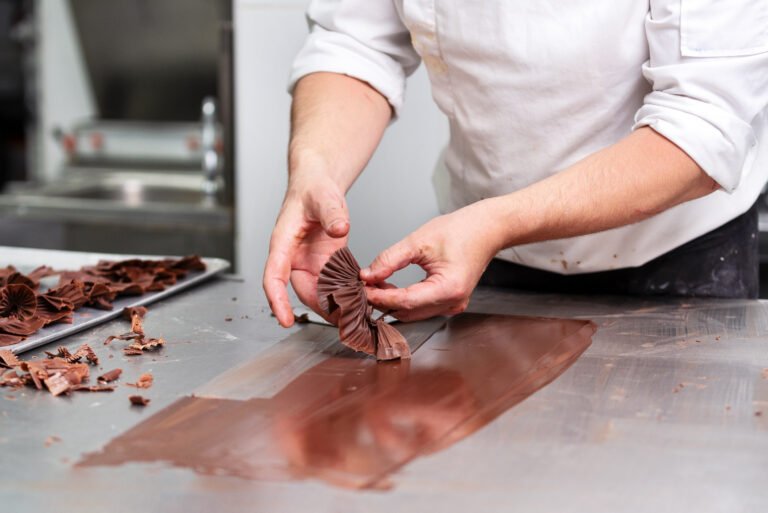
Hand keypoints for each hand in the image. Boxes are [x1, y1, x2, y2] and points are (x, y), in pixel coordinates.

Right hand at [263, 180, 349, 326]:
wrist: (319, 188)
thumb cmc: (313, 190)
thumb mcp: (323, 198)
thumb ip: (331, 213)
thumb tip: (339, 228)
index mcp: (283, 244)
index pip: (273, 277)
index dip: (277, 300)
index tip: (284, 320)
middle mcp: (293, 259)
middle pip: (302, 292)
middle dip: (320, 310)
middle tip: (342, 321)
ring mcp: (310, 265)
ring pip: (319, 294)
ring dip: (335, 306)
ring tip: (355, 317)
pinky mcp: (325, 266)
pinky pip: (333, 286)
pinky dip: (346, 296)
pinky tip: (362, 303)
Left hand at [361, 201, 503, 320]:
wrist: (487, 228)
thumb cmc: (461, 230)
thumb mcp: (419, 241)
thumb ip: (390, 259)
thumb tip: (368, 275)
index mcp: (448, 289)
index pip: (405, 301)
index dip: (379, 297)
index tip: (361, 288)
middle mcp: (453, 303)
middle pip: (407, 312)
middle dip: (383, 301)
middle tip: (362, 286)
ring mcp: (453, 305)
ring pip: (413, 312)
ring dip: (392, 302)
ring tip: (374, 285)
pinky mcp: (450, 301)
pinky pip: (422, 307)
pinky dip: (404, 299)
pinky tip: (390, 287)